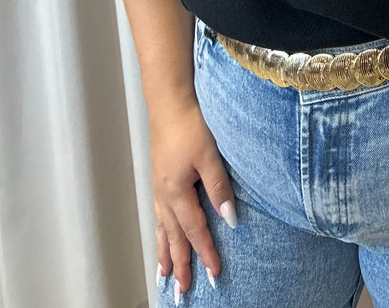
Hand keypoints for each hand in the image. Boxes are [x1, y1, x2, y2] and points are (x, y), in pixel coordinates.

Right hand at [150, 97, 237, 296]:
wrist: (169, 100)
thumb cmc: (189, 123)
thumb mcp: (210, 155)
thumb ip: (219, 187)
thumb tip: (229, 218)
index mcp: (176, 191)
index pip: (194, 230)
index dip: (205, 252)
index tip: (214, 273)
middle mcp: (164, 194)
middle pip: (173, 237)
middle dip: (180, 264)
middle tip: (183, 291)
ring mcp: (159, 187)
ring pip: (162, 229)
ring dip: (165, 253)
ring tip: (165, 275)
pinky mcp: (159, 178)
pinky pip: (158, 215)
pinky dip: (159, 233)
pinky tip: (161, 237)